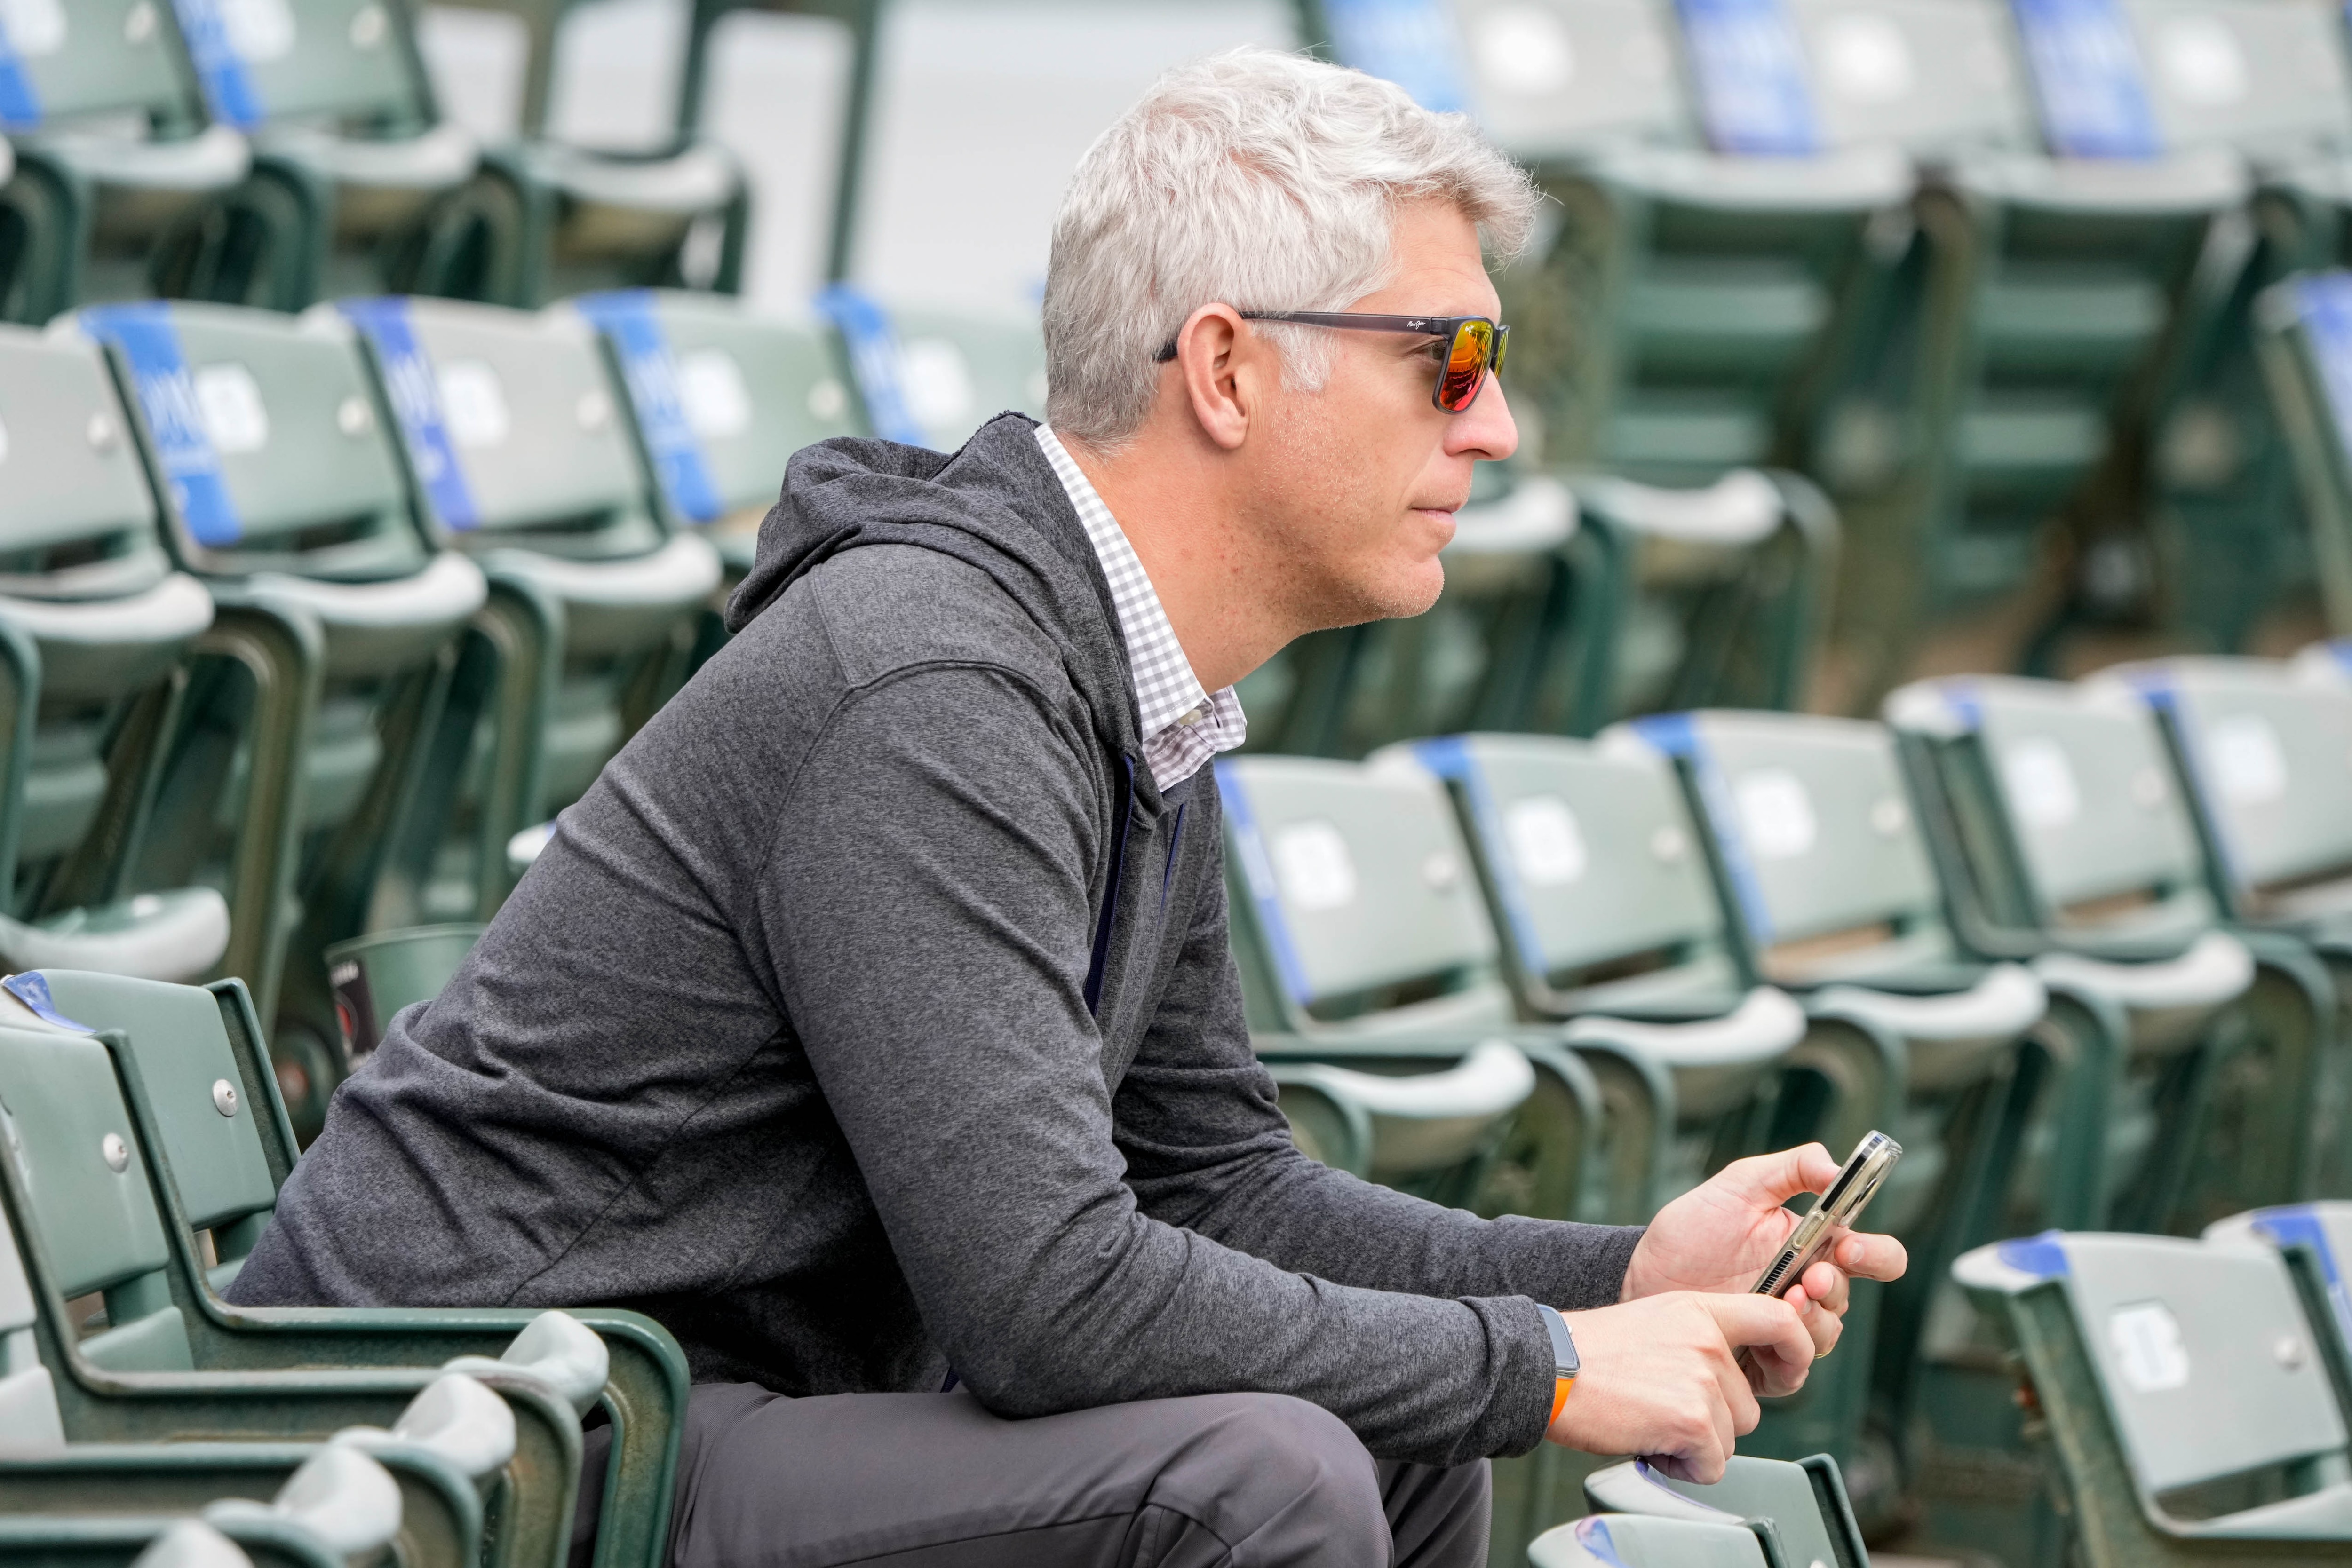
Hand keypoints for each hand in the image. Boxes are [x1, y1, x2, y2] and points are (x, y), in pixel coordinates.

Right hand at [1543, 1292, 1812, 1482]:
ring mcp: (1704, 1378)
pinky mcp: (1694, 1419)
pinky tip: (1647, 1442)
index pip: (1777, 1319)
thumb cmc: (1586, 1353)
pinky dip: (1681, 1467)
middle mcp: (1708, 1340)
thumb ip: (1694, 1339)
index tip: (1788, 1370)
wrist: (1545, 1368)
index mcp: (1699, 1309)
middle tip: (1660, 1408)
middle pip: (1746, 1404)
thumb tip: (1720, 1379)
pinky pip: (1711, 1465)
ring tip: (1649, 1422)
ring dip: (1695, 1444)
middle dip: (1710, 1420)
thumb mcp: (1651, 1322)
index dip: (1795, 1349)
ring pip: (1730, 1437)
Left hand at [1619, 1144, 1907, 1394]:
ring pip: (1825, 1335)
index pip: (1872, 1256)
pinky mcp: (1761, 1358)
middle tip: (1807, 1278)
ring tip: (1782, 1301)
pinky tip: (1763, 1339)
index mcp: (1813, 1247)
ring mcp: (1785, 1326)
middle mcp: (1806, 1289)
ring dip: (1812, 1321)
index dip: (1875, 1255)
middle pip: (1847, 1298)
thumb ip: (1792, 1168)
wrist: (1642, 1269)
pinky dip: (1786, 1356)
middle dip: (1833, 1288)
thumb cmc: (1693, 1228)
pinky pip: (1792, 1370)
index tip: (1848, 1248)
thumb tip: (1836, 1167)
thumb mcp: (1739, 1184)